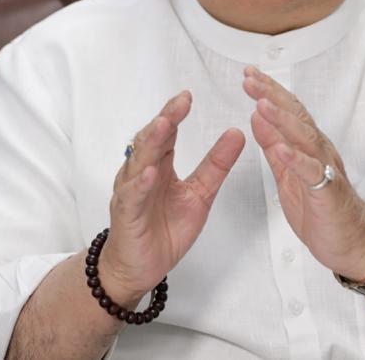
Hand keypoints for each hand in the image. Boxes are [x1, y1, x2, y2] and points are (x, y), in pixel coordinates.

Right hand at [100, 91, 245, 302]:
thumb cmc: (165, 229)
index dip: (176, 114)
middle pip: (152, 140)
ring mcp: (131, 191)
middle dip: (165, 119)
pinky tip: (149, 173)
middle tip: (180, 103)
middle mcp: (142, 172)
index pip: (167, 133)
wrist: (142, 268)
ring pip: (139, 162)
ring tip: (164, 125)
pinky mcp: (127, 214)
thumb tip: (237, 133)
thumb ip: (216, 165)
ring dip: (151, 143)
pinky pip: (132, 196)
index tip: (188, 96)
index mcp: (160, 166)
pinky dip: (140, 184)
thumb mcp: (200, 194)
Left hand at [242, 67, 364, 279]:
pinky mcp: (328, 193)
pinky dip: (297, 160)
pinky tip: (282, 149)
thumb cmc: (323, 210)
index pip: (288, 110)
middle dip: (272, 95)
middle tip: (251, 79)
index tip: (249, 75)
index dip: (269, 91)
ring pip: (304, 138)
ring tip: (262, 105)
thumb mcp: (287, 172)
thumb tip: (257, 116)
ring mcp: (325, 170)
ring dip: (282, 120)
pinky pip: (312, 174)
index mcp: (308, 146)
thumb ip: (273, 143)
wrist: (353, 243)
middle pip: (296, 116)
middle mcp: (319, 151)